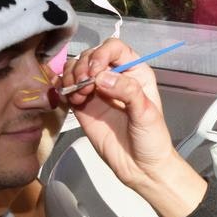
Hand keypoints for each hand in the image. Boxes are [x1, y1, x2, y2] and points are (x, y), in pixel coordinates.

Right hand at [58, 39, 205, 216]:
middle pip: (90, 55)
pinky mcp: (83, 105)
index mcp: (135, 72)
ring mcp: (97, 90)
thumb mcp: (146, 114)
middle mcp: (115, 76)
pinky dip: (64, 89)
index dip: (101, 54)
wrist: (140, 167)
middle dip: (83, 66)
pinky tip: (72, 100)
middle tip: (84, 86)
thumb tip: (102, 77)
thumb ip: (128, 92)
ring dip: (71, 76)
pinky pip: (68, 87)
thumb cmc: (152, 139)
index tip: (94, 71)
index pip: (114, 48)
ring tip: (78, 95)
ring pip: (76, 68)